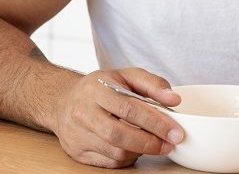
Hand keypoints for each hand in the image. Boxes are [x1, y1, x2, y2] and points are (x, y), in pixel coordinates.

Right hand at [49, 68, 184, 168]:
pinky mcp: (76, 151)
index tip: (175, 132)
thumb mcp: (125, 76)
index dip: (155, 122)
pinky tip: (133, 148)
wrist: (63, 101)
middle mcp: (82, 111)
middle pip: (119, 134)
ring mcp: (76, 134)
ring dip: (140, 151)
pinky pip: (108, 163)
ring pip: (115, 152)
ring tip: (151, 144)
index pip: (128, 108)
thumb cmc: (100, 88)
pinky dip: (126, 158)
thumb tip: (173, 99)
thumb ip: (152, 83)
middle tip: (169, 144)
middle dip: (149, 143)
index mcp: (95, 88)